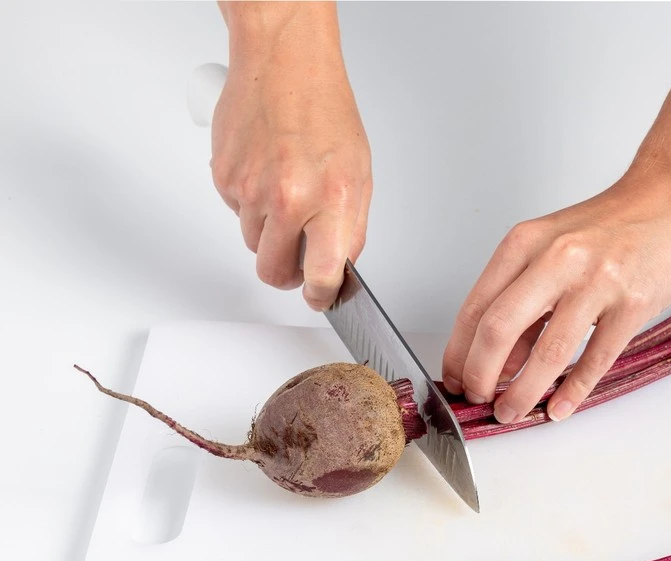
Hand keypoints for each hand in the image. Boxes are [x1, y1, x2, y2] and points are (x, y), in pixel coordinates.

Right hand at [211, 4, 370, 309]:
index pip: (323, 273)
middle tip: (299, 258)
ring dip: (269, 233)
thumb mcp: (360, 175)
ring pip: (254, 244)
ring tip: (285, 195)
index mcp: (332, 200)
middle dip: (287, 273)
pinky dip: (250, 203)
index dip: (321, 295)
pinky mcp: (224, 178)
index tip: (320, 298)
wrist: (285, 66)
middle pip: (275, 271)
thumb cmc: (325, 114)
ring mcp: (251, 190)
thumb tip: (339, 266)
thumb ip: (350, 227)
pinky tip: (266, 173)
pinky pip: (237, 213)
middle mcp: (289, 198)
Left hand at [441, 169, 670, 423]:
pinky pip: (595, 359)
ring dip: (524, 393)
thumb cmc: (612, 227)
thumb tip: (498, 359)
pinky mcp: (632, 304)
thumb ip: (524, 300)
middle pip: (500, 330)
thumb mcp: (552, 249)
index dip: (459, 353)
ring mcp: (597, 282)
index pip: (476, 308)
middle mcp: (556, 259)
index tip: (455, 378)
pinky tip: (560, 406)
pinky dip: (573, 391)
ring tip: (514, 411)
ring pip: (548, 353)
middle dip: (480, 377)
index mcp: (526, 243)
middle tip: (478, 400)